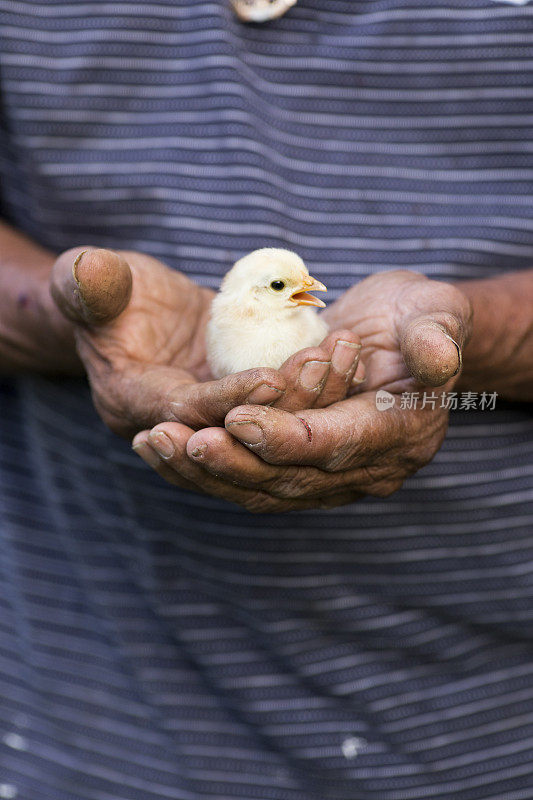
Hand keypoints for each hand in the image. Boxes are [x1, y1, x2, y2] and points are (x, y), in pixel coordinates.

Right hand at [50, 247, 360, 440]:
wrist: (132, 312)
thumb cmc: (107, 293)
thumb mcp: (91, 283)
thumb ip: (87, 283)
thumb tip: (88, 269)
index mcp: (133, 403)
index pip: (184, 412)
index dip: (228, 397)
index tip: (272, 378)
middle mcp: (177, 423)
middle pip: (236, 428)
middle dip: (285, 402)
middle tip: (325, 364)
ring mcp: (215, 417)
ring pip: (268, 421)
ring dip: (310, 392)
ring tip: (344, 351)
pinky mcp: (243, 403)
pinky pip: (282, 404)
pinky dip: (314, 384)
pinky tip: (346, 353)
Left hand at [133, 270, 470, 511]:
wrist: (404, 333)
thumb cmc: (420, 315)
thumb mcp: (437, 312)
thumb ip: (436, 335)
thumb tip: (436, 363)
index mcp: (400, 436)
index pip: (335, 445)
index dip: (286, 436)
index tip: (236, 418)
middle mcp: (366, 468)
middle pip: (290, 479)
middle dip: (231, 462)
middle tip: (179, 439)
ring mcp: (331, 475)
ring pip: (260, 489)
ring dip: (205, 471)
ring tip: (154, 444)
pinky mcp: (299, 467)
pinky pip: (248, 477)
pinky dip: (206, 467)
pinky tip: (162, 447)